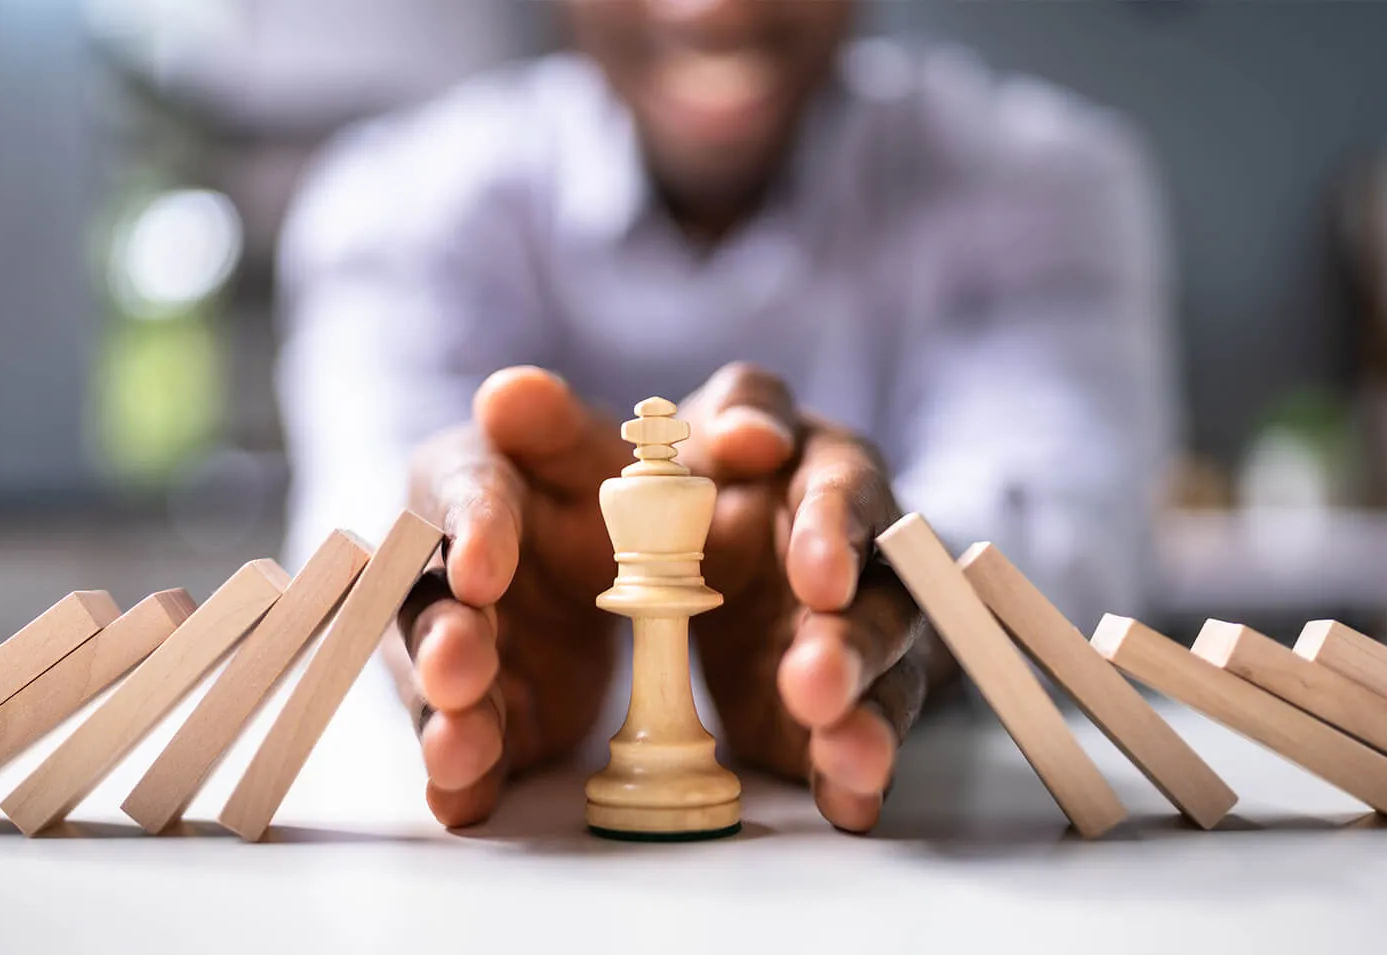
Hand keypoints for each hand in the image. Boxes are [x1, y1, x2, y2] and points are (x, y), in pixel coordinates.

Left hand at [385, 363, 957, 832]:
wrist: (682, 564)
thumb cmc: (653, 496)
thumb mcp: (595, 458)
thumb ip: (557, 434)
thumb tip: (509, 397)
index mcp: (805, 466)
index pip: (834, 475)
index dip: (829, 518)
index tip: (810, 568)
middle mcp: (848, 545)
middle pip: (870, 586)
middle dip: (845, 635)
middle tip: (812, 680)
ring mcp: (850, 626)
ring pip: (876, 663)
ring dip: (860, 707)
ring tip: (841, 750)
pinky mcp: (836, 700)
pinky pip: (861, 733)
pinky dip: (856, 770)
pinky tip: (847, 800)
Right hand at [385, 367, 630, 826]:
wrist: (620, 557)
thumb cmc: (597, 481)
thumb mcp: (596, 442)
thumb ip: (558, 421)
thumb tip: (512, 392)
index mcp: (472, 481)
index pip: (463, 495)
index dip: (472, 531)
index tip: (484, 568)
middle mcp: (445, 565)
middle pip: (428, 601)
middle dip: (443, 639)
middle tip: (463, 668)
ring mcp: (460, 645)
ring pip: (436, 683)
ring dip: (445, 717)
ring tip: (460, 751)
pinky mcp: (484, 709)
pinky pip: (465, 745)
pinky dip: (463, 778)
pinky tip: (464, 805)